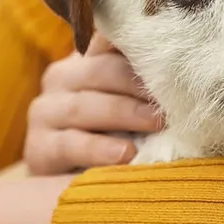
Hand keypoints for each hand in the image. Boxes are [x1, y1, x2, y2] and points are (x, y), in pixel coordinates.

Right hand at [24, 33, 164, 174]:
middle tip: (170, 99)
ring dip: (124, 114)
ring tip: (156, 124)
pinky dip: (99, 149)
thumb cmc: (116, 137)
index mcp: (85, 60)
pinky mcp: (38, 148)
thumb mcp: (133, 106)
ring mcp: (44, 112)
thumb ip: (146, 83)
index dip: (138, 44)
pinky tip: (126, 155)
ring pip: (84, 106)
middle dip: (137, 84)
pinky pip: (69, 144)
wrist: (71, 183)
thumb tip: (185, 64)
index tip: (172, 54)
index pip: (109, 39)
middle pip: (99, 70)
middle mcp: (60, 78)